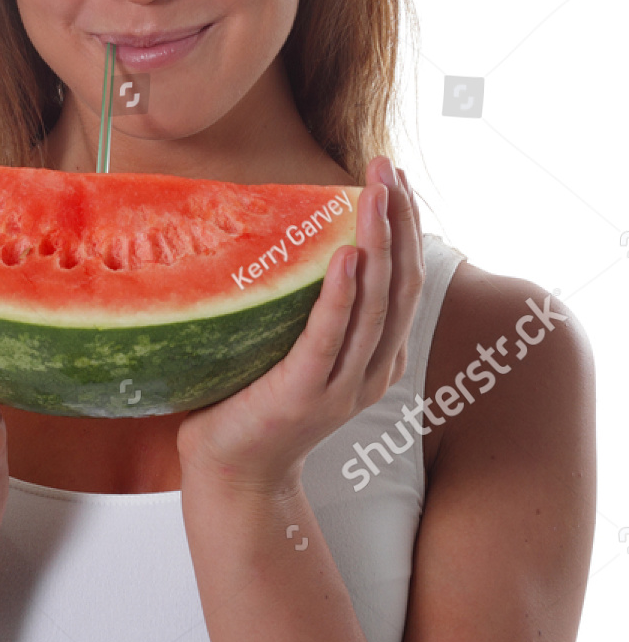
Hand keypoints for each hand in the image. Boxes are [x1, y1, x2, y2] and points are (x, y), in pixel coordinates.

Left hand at [176, 158, 424, 495]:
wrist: (232, 473)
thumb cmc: (257, 400)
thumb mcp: (300, 348)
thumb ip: (316, 306)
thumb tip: (305, 235)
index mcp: (378, 358)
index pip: (406, 281)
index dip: (408, 229)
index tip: (399, 179)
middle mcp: (371, 371)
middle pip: (400, 285)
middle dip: (400, 221)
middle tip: (389, 168)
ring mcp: (342, 385)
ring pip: (374, 304)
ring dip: (378, 242)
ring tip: (376, 193)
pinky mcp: (305, 394)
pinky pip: (330, 337)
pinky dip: (342, 295)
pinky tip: (347, 255)